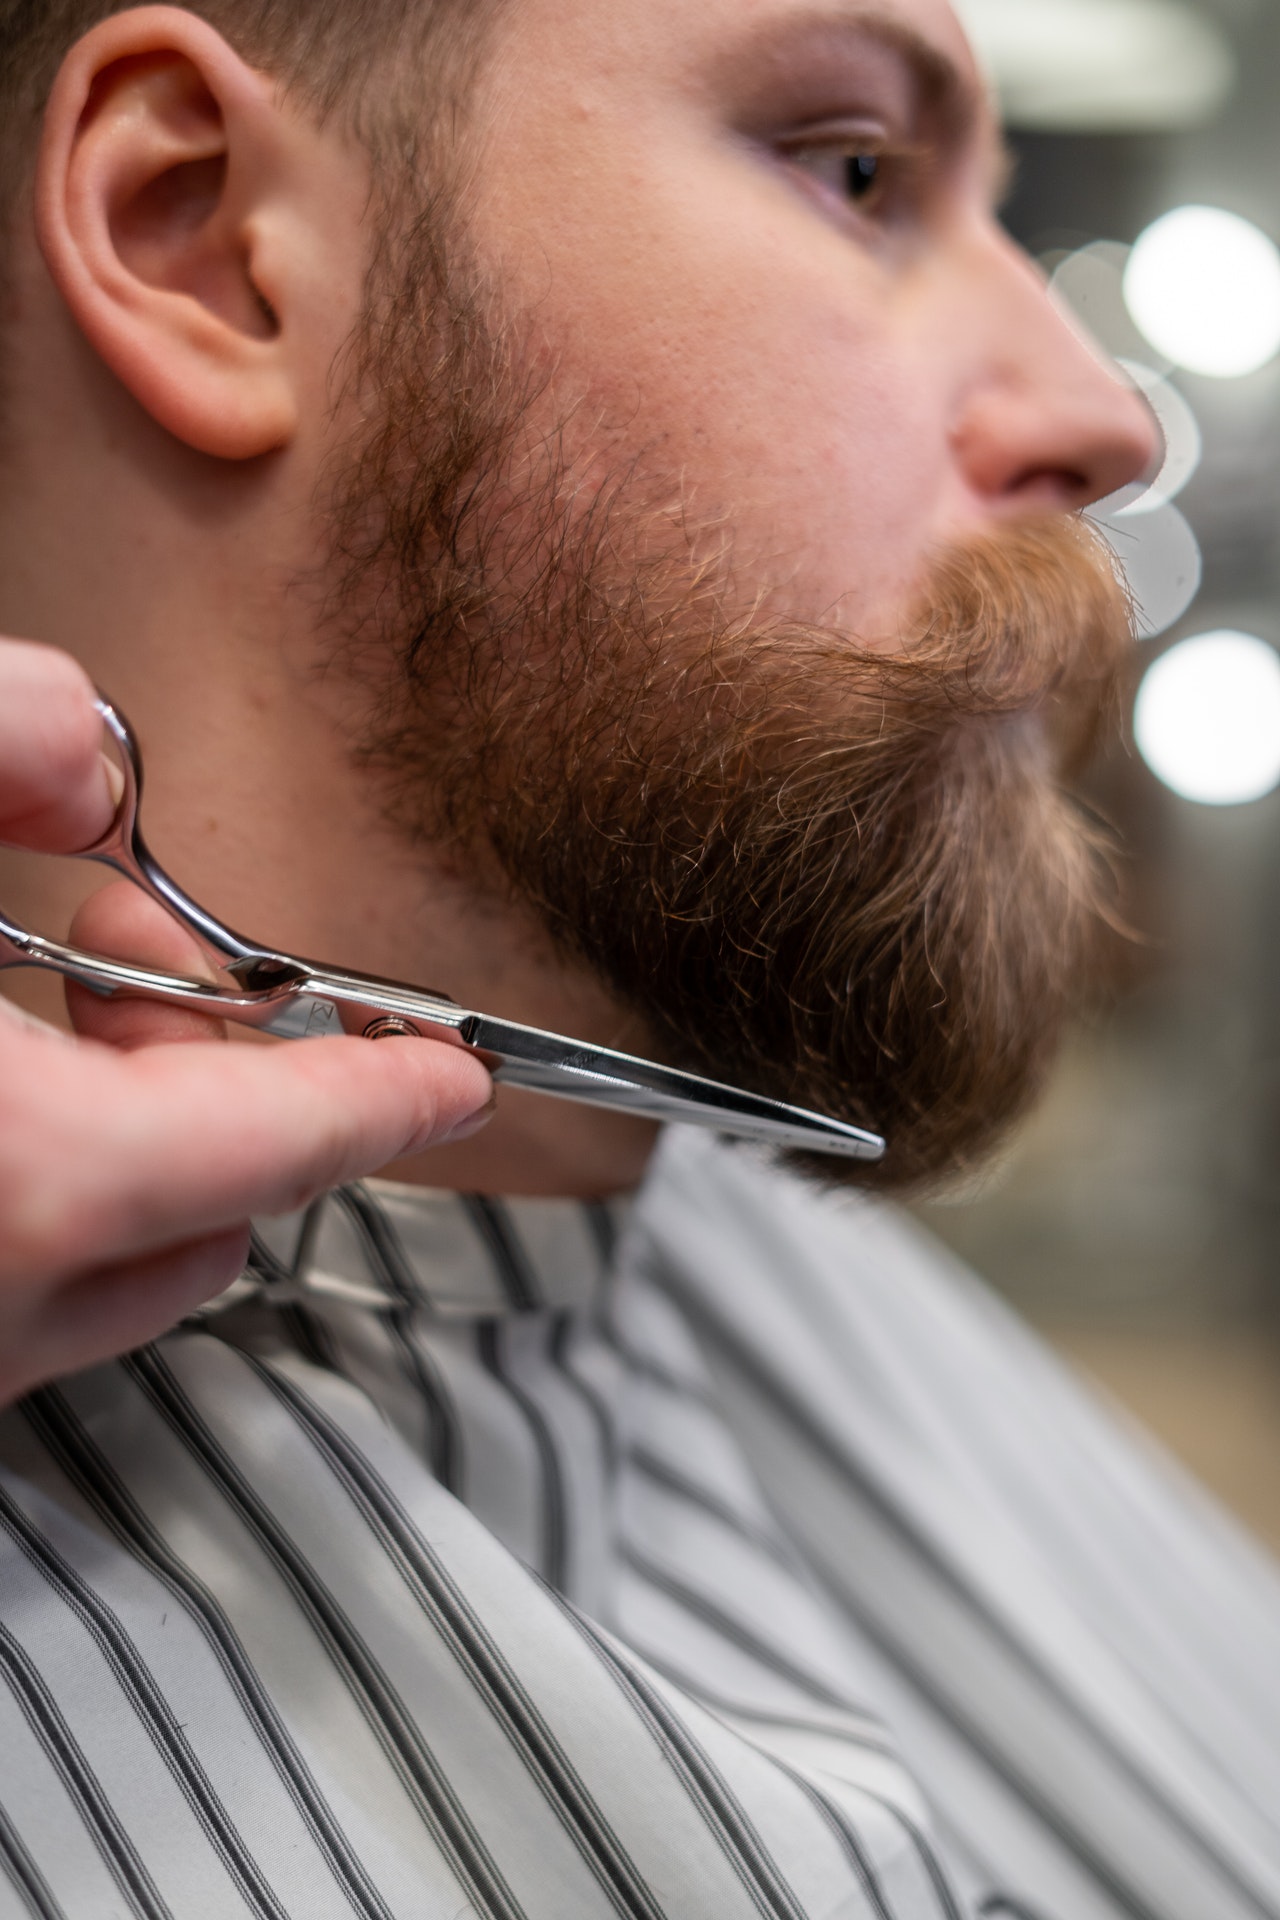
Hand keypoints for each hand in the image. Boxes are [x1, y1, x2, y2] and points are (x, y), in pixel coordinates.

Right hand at [0, 638, 492, 1405]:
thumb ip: (1, 739)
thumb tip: (98, 769)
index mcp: (20, 1181)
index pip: (280, 1145)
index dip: (385, 1096)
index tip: (453, 1071)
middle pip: (210, 1231)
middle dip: (221, 1107)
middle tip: (124, 963)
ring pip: (105, 1288)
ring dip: (124, 1172)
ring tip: (36, 1033)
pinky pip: (8, 1310)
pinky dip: (31, 1216)